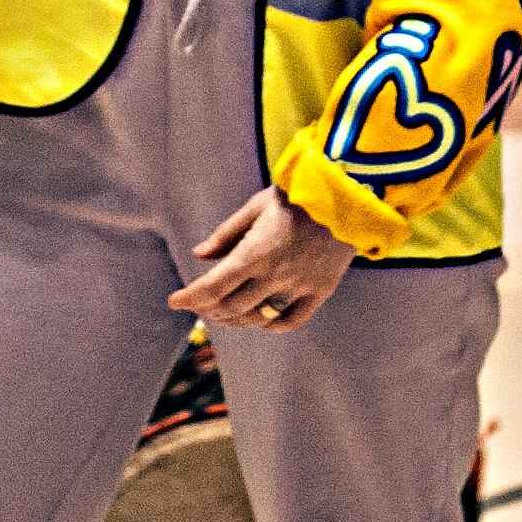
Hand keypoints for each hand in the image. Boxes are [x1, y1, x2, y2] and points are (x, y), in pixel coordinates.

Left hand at [171, 187, 359, 334]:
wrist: (346, 196)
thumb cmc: (296, 196)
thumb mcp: (255, 206)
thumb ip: (226, 234)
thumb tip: (199, 255)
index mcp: (255, 252)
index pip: (213, 286)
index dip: (190, 298)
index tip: (174, 301)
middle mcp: (275, 275)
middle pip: (232, 307)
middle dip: (209, 309)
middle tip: (200, 304)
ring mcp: (299, 286)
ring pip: (259, 318)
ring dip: (237, 319)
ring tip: (226, 312)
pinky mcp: (320, 290)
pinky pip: (292, 320)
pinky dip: (272, 326)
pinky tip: (262, 321)